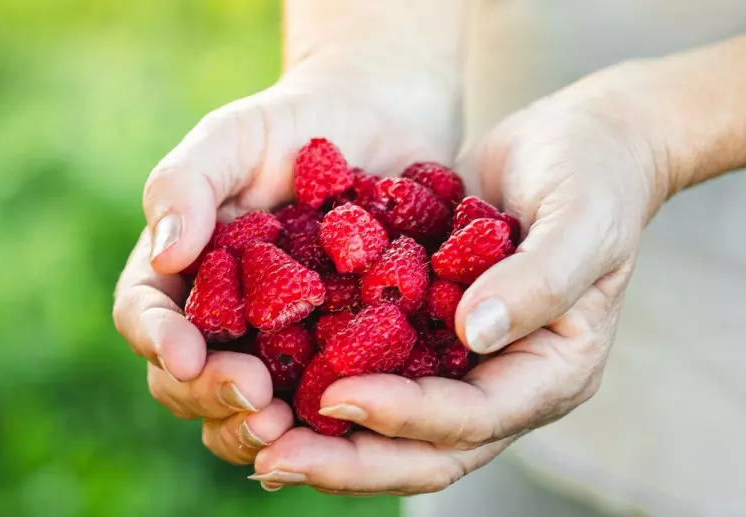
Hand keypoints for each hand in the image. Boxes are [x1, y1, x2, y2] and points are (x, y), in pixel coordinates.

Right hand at [113, 62, 460, 465]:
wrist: (377, 126)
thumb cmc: (293, 124)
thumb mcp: (233, 137)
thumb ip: (186, 183)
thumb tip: (164, 254)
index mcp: (181, 272)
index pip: (145, 315)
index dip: (158, 341)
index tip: (185, 354)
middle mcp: (220, 320)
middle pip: (189, 381)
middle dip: (213, 397)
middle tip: (255, 400)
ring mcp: (276, 347)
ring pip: (245, 410)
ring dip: (256, 428)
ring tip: (290, 426)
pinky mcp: (335, 359)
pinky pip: (320, 401)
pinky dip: (323, 421)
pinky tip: (346, 425)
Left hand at [251, 63, 671, 493]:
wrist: (572, 146)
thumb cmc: (591, 175)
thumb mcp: (580, 219)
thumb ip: (540, 278)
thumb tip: (474, 334)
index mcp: (549, 372)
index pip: (471, 418)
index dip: (404, 416)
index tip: (337, 396)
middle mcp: (501, 383)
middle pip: (423, 449)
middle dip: (348, 460)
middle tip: (273, 460)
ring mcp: (462, 364)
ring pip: (390, 425)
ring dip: (326, 439)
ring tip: (256, 437)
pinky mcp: (425, 332)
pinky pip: (373, 372)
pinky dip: (323, 383)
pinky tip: (266, 379)